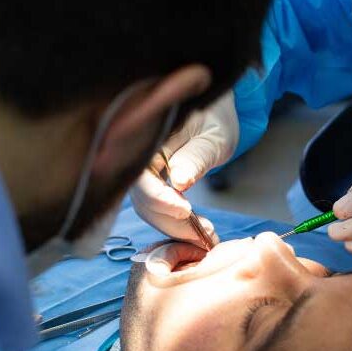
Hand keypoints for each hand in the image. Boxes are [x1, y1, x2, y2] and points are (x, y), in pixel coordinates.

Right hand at [131, 91, 238, 242]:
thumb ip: (196, 158)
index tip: (185, 211)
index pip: (141, 176)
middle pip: (142, 199)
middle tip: (201, 234)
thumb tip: (179, 183)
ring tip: (204, 234)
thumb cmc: (213, 120)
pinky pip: (155, 208)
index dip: (159, 198)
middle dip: (170, 221)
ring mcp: (142, 174)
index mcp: (148, 140)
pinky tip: (195, 228)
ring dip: (173, 226)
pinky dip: (173, 222)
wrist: (211, 116)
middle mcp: (138, 159)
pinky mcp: (150, 185)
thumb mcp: (212, 137)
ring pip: (148, 209)